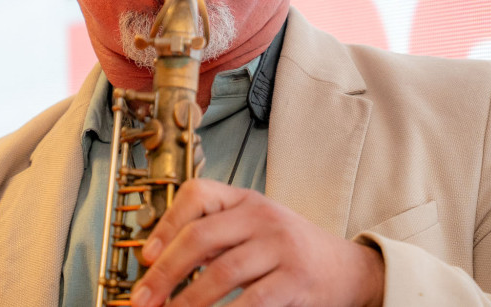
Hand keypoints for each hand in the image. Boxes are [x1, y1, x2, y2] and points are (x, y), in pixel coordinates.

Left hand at [129, 178, 384, 306]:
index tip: (146, 256)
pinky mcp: (295, 280)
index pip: (198, 194)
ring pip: (221, 272)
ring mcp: (281, 246)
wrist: (347, 269)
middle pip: (201, 235)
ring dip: (186, 301)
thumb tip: (158, 264)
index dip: (166, 224)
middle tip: (143, 299)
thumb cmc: (290, 252)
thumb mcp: (255, 230)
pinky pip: (250, 302)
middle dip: (165, 272)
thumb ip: (216, 236)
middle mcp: (263, 216)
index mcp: (247, 200)